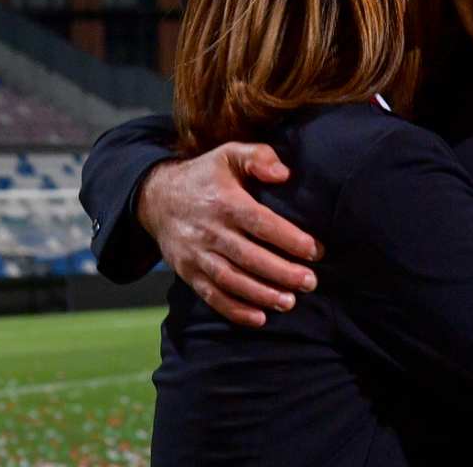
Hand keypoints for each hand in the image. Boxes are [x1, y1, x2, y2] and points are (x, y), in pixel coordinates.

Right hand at [137, 142, 324, 326]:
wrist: (156, 198)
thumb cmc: (205, 175)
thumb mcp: (229, 154)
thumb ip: (259, 157)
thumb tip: (284, 174)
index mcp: (224, 202)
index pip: (260, 223)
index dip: (289, 239)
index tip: (316, 251)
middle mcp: (209, 230)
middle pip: (248, 257)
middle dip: (282, 273)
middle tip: (310, 282)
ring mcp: (196, 254)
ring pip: (231, 279)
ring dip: (261, 294)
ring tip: (290, 302)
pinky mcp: (188, 272)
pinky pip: (211, 295)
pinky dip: (234, 309)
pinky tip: (260, 317)